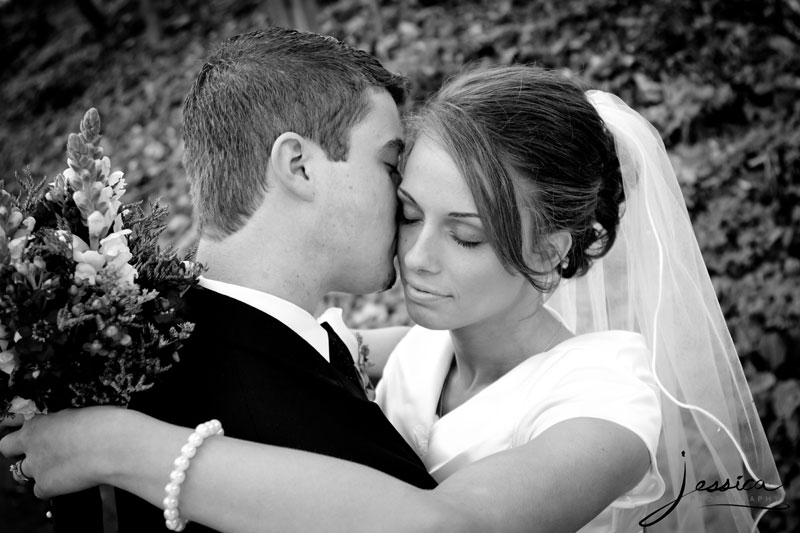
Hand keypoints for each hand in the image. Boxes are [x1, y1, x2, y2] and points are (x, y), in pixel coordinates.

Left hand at [0, 407, 121, 497]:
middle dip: (18, 451)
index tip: (31, 435)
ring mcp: (36, 466)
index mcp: (38, 423)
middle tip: (37, 453)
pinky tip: (69, 479)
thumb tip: (61, 430)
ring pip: (22, 472)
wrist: (114, 445)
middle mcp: (31, 444)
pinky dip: (52, 487)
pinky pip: (40, 491)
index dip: (22, 432)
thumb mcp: (79, 416)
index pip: (14, 426)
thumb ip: (61, 425)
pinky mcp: (45, 486)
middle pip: (6, 449)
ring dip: (37, 470)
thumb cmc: (105, 426)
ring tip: (61, 467)